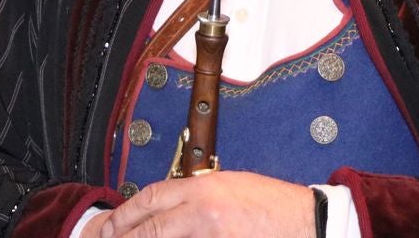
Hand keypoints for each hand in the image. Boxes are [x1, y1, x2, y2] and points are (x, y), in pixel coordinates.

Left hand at [98, 172, 314, 237]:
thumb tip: (168, 208)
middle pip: (152, 227)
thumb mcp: (228, 186)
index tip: (111, 225)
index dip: (126, 213)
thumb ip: (196, 195)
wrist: (307, 222)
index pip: (151, 197)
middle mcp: (202, 212)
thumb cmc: (271, 203)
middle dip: (126, 237)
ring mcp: (212, 237)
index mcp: (202, 188)